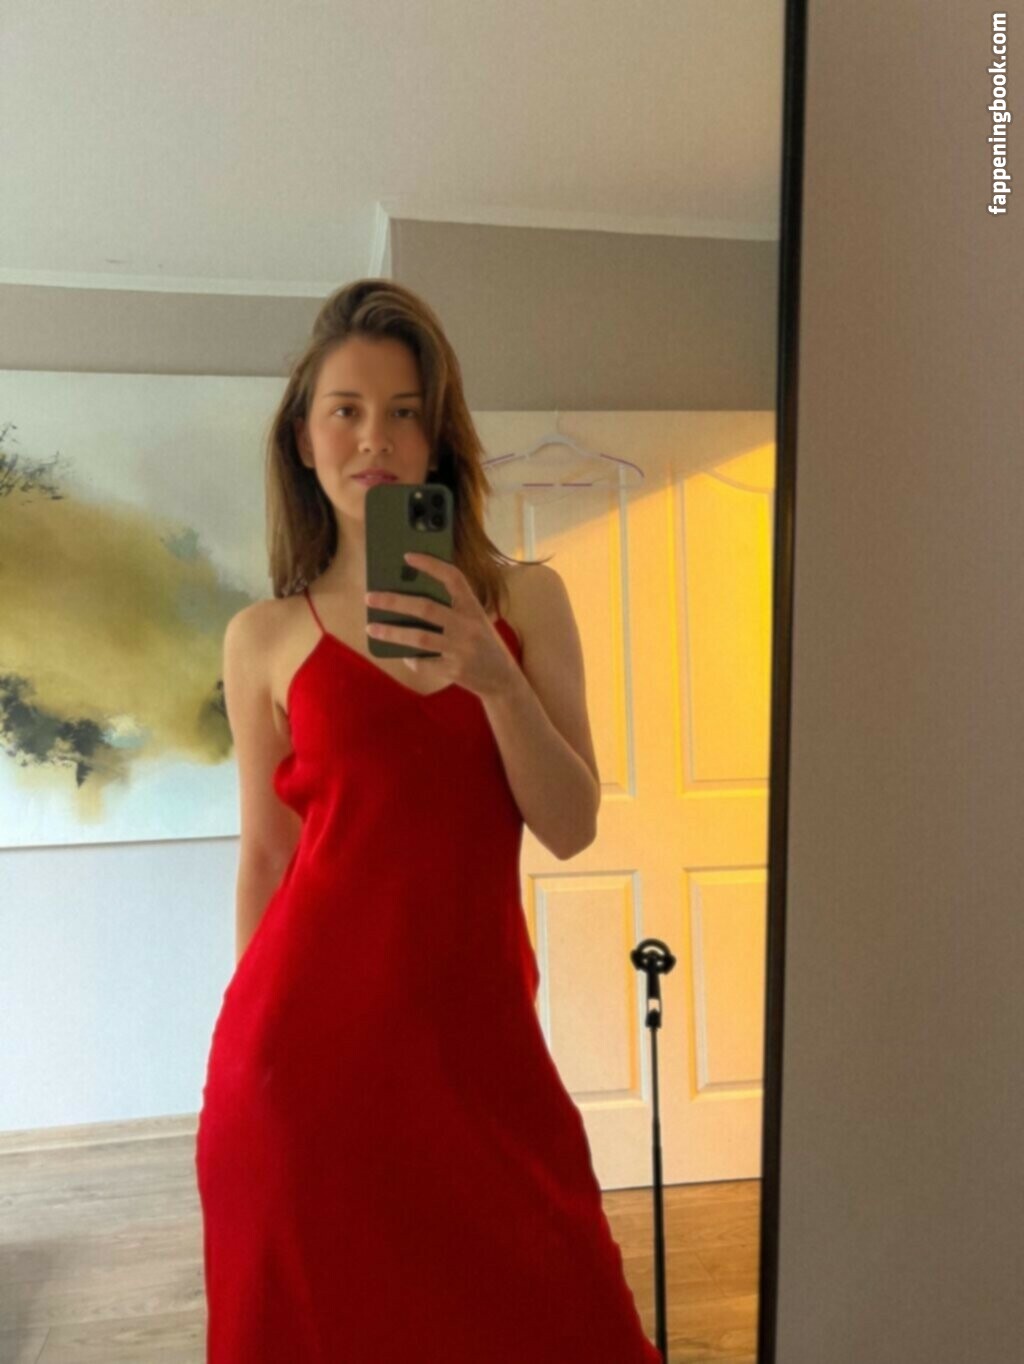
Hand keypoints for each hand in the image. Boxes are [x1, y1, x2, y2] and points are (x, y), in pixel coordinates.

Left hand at [364, 552, 516, 698]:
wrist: (504, 680)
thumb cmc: (483, 645)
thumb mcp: (475, 622)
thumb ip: (451, 611)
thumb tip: (408, 601)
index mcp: (473, 608)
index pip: (453, 578)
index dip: (431, 565)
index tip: (408, 556)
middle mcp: (468, 625)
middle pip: (425, 608)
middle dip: (394, 601)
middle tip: (371, 597)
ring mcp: (461, 649)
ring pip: (418, 638)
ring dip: (391, 633)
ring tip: (371, 628)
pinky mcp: (454, 670)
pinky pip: (423, 663)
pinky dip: (410, 659)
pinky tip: (403, 655)